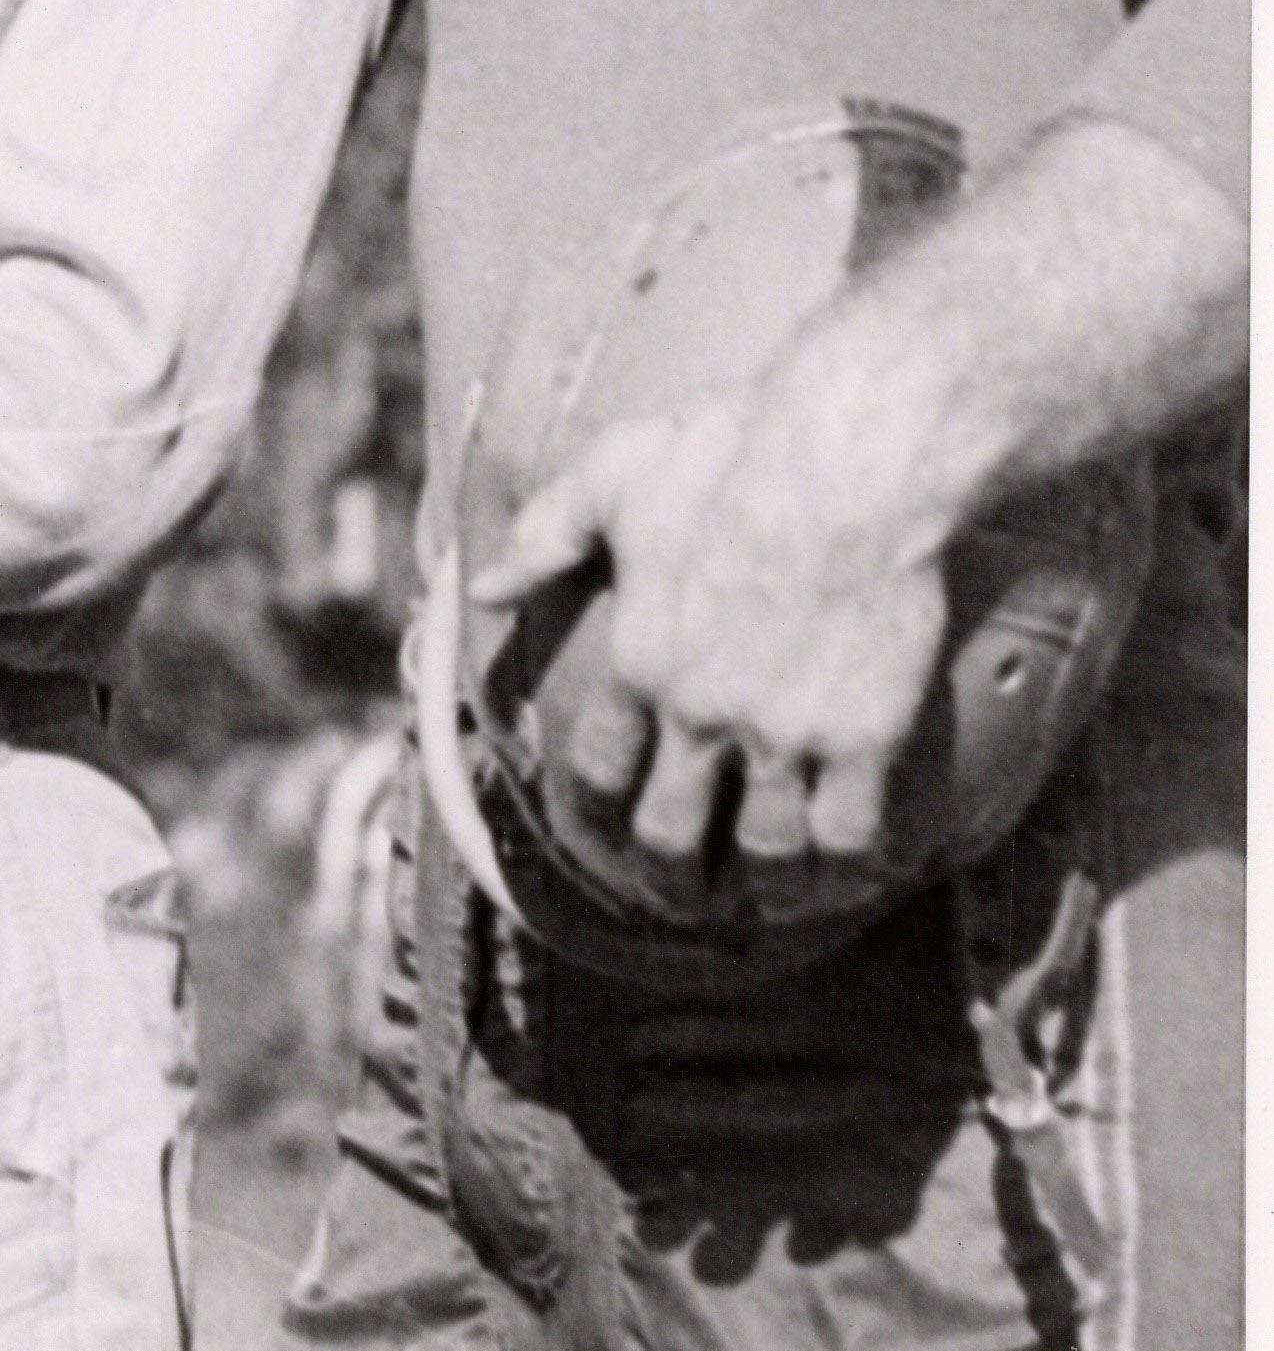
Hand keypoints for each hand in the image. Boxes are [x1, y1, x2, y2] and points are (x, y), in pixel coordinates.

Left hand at [469, 340, 948, 877]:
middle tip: (683, 894)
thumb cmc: (730, 453)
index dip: (597, 815)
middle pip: (672, 833)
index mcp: (638, 658)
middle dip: (671, 878)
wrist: (851, 461)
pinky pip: (854, 836)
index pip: (598, 770)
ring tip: (768, 897)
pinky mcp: (867, 737)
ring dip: (765, 888)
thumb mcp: (611, 477)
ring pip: (769, 853)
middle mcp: (703, 712)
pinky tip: (852, 870)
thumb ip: (543, 538)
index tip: (606, 834)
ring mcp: (787, 732)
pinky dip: (851, 866)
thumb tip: (484, 588)